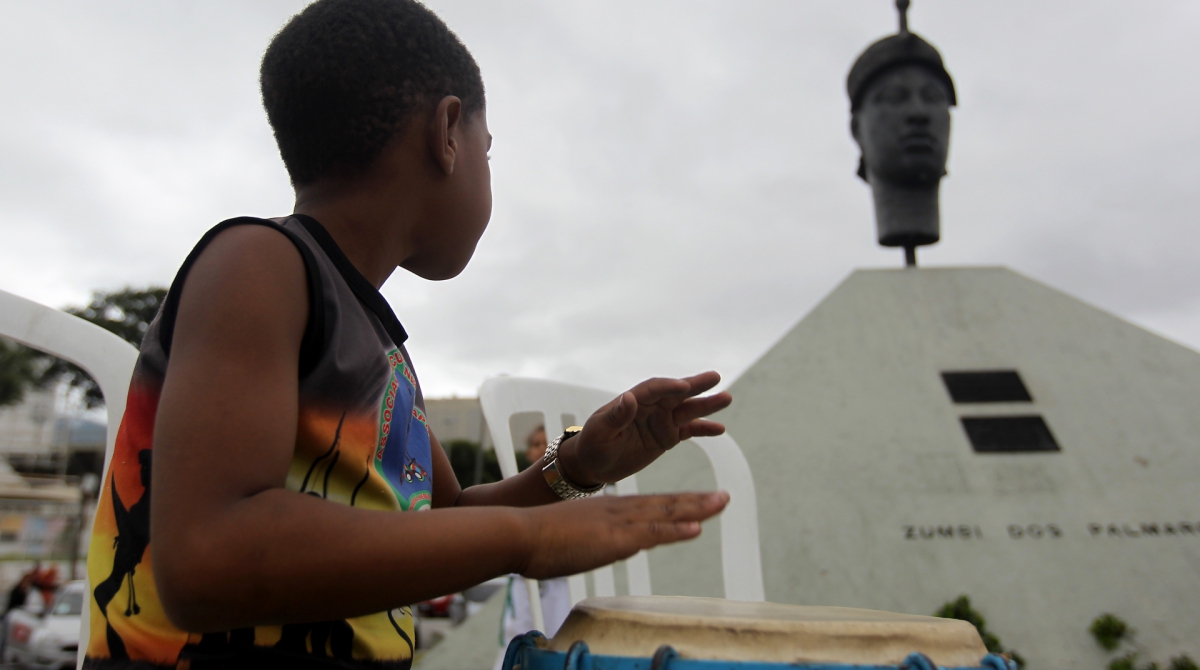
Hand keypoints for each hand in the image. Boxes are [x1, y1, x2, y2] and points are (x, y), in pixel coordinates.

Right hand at [518, 491, 728, 579]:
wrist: (517, 532)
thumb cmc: (534, 538)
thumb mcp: (569, 536)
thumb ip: (588, 540)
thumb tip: (596, 547)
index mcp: (607, 511)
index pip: (649, 508)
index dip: (675, 505)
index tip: (696, 503)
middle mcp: (617, 511)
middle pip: (664, 505)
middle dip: (696, 502)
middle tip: (724, 496)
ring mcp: (617, 523)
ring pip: (665, 514)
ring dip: (696, 508)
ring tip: (722, 502)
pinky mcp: (613, 538)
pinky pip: (651, 533)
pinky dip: (676, 530)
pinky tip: (697, 528)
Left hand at [558, 371, 731, 486]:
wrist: (593, 464)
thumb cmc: (592, 444)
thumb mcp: (599, 432)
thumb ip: (616, 416)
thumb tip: (629, 398)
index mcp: (633, 401)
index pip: (654, 389)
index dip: (669, 387)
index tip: (685, 387)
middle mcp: (651, 407)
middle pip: (676, 393)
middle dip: (695, 385)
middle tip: (715, 377)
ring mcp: (661, 421)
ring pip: (687, 410)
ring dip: (706, 405)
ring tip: (726, 398)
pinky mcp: (668, 437)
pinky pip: (689, 430)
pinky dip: (704, 429)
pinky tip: (720, 429)